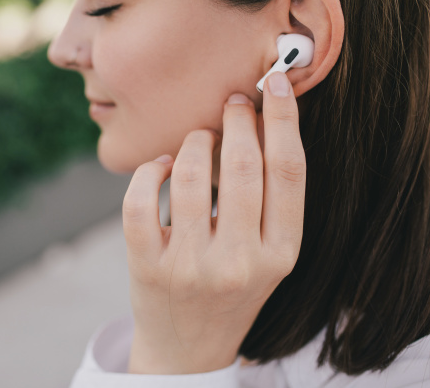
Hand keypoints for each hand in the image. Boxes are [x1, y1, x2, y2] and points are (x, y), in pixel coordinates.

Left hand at [122, 72, 305, 373]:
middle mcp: (239, 262)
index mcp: (280, 255)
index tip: (275, 82)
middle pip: (243, 166)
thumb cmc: (232, 288)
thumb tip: (262, 119)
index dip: (284, 118)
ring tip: (199, 138)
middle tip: (233, 102)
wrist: (188, 348)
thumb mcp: (268, 255)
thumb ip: (269, 201)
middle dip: (238, 121)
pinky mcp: (147, 266)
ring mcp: (190, 266)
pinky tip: (161, 165)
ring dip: (194, 142)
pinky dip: (150, 170)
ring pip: (189, 175)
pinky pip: (140, 199)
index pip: (289, 172)